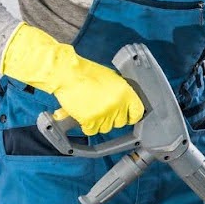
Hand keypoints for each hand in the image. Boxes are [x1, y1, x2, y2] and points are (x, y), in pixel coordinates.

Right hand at [1, 24, 143, 135]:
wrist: (67, 73)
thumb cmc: (85, 73)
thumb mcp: (111, 78)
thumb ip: (120, 93)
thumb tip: (124, 104)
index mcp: (126, 92)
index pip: (137, 112)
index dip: (131, 116)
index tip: (127, 117)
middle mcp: (118, 104)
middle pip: (120, 123)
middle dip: (111, 118)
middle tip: (101, 109)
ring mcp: (104, 113)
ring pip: (106, 128)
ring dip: (98, 122)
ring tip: (90, 108)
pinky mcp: (90, 120)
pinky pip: (92, 131)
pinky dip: (87, 126)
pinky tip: (82, 114)